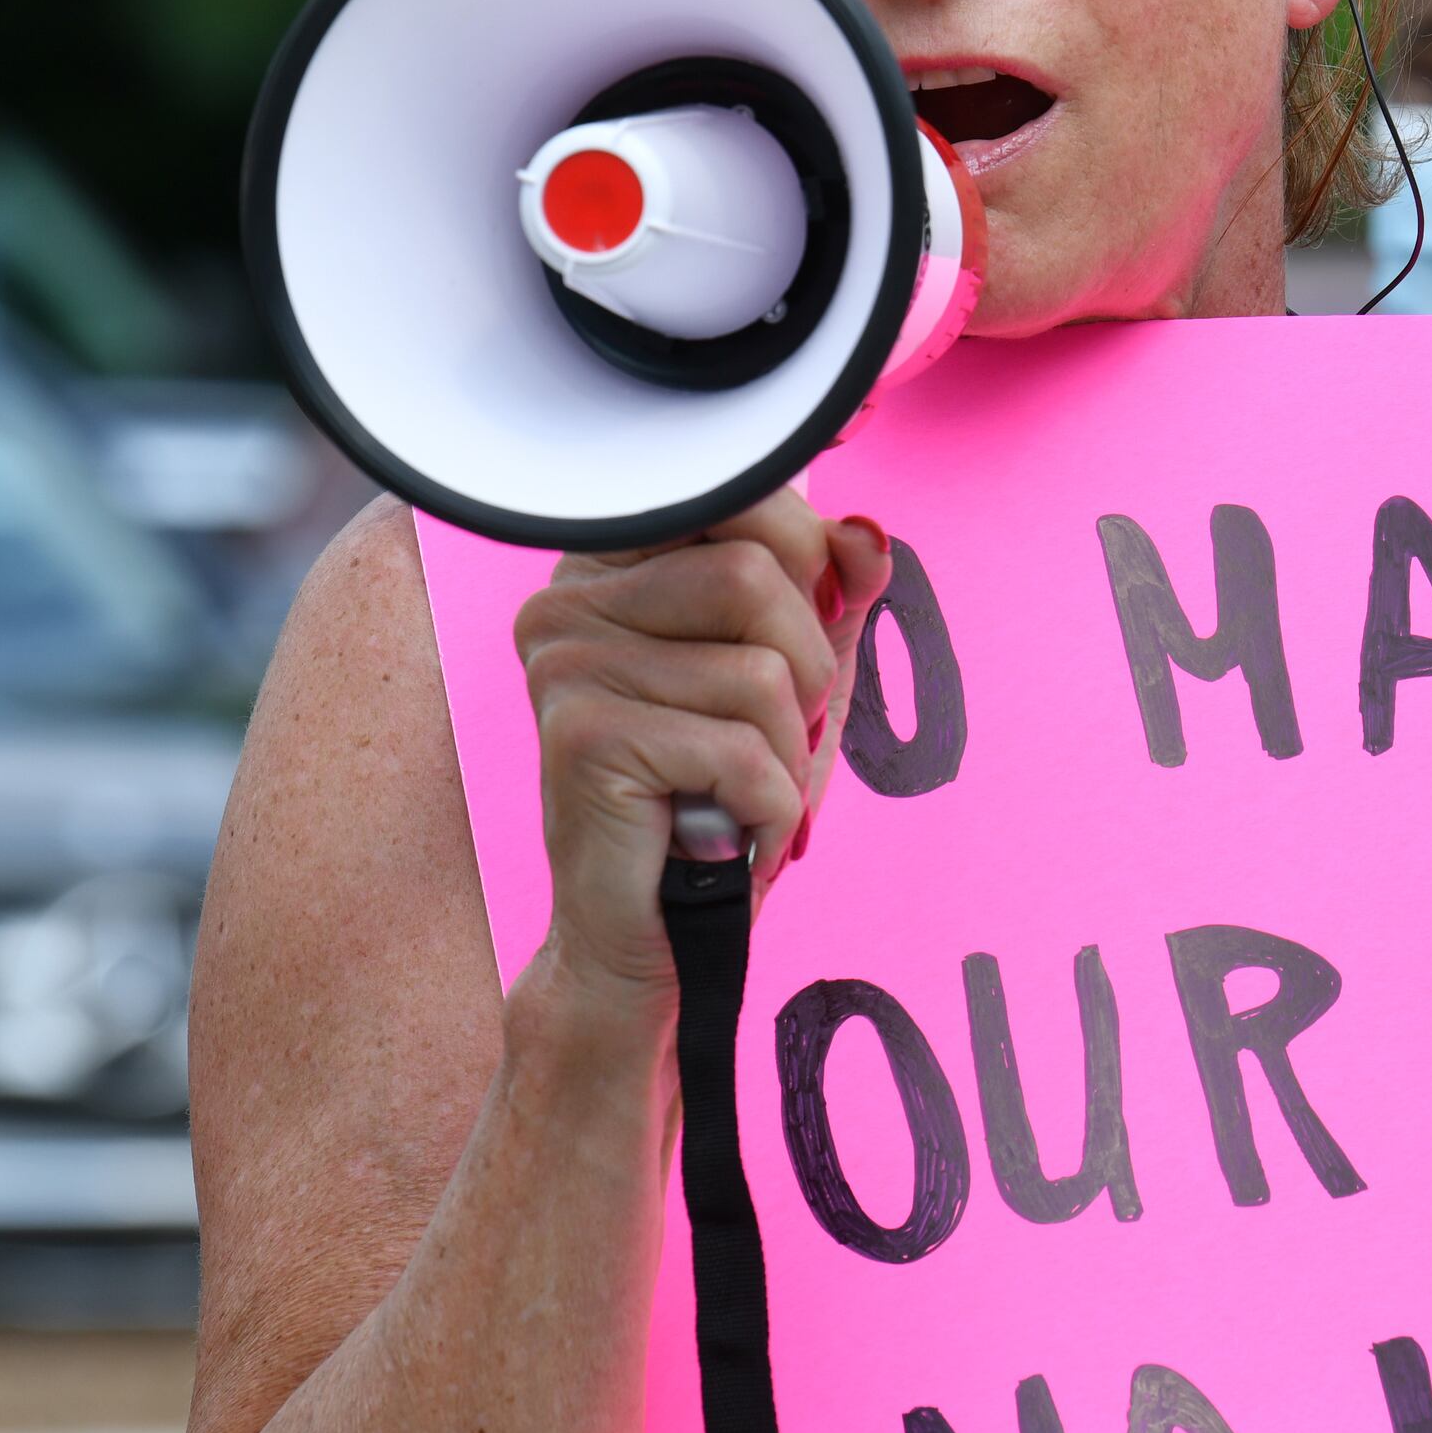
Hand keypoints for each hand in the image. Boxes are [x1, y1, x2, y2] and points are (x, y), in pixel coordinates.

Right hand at [512, 489, 890, 1011]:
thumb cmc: (722, 796)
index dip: (808, 568)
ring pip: (760, 669)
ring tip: (744, 790)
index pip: (742, 499)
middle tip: (775, 736)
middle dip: (809, 669)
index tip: (805, 636)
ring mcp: (566, 665)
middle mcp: (570, 599)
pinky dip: (770, 805)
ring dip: (788, 751)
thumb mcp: (803, 678)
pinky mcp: (582, 738)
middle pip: (757, 573)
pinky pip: (743, 749)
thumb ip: (836, 594)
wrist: (657, 933)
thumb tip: (865, 534)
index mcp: (615, 564)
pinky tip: (729, 829)